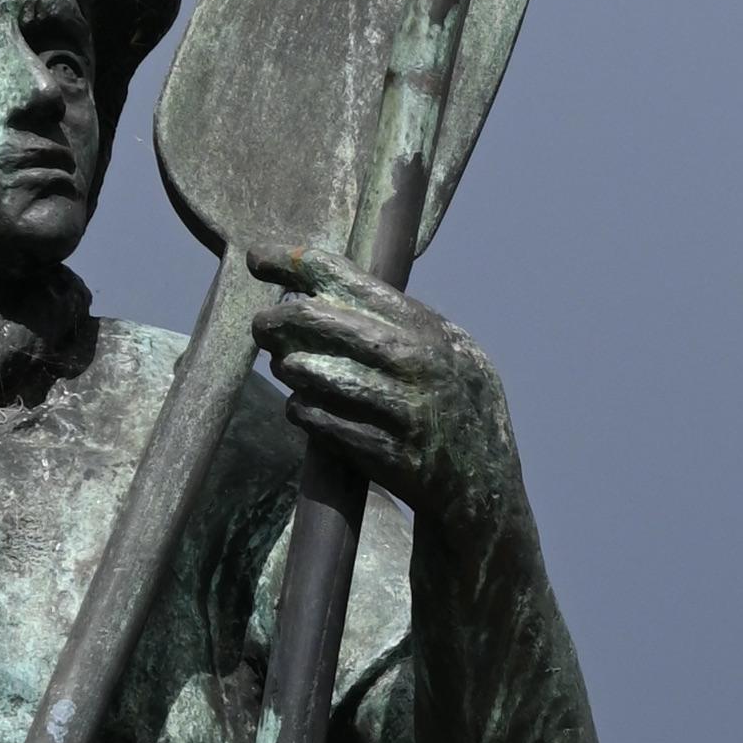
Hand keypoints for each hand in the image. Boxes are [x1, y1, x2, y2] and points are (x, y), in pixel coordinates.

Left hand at [246, 247, 521, 542]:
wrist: (484, 483)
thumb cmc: (454, 405)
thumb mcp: (444, 347)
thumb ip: (394, 319)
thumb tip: (318, 287)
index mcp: (423, 326)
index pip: (344, 278)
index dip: (292, 263)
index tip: (258, 259)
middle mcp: (413, 360)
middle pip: (317, 320)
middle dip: (277, 319)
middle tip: (262, 327)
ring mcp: (399, 407)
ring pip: (311, 372)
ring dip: (288, 367)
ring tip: (285, 366)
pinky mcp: (383, 451)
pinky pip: (319, 420)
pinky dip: (302, 410)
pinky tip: (301, 406)